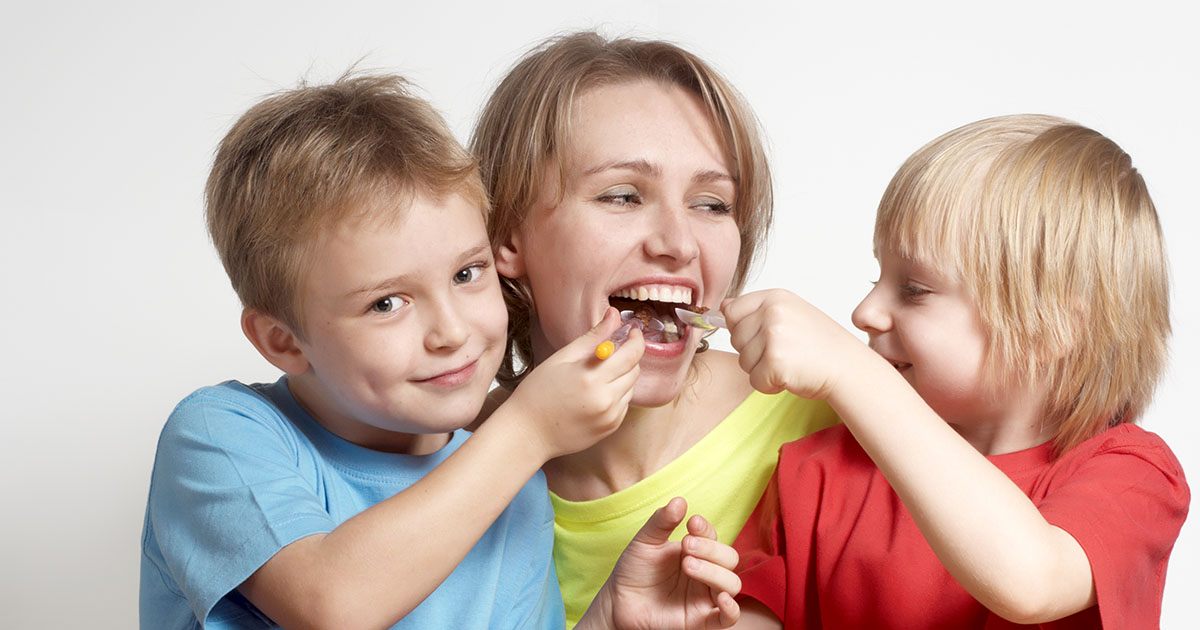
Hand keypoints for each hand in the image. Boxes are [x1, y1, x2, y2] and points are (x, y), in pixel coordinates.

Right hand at [504, 307, 643, 459]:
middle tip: (613, 350)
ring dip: (622, 376)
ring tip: (599, 374)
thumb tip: (614, 315)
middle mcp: (605, 399)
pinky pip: (624, 404)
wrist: (528, 433)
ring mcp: (610, 416)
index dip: (636, 339)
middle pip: (635, 370)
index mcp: (592, 377)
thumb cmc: (538, 392)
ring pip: (631, 387)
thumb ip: (593, 337)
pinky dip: (617, 394)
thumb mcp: (562, 358)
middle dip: (629, 357)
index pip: (631, 354)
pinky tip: (596, 393)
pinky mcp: (610, 428)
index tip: (632, 332)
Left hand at [586, 497, 740, 629]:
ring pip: (731, 584)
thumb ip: (662, 522)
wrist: (618, 602)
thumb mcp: (645, 542)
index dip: (706, 529)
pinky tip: (721, 598)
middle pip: (729, 558)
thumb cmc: (634, 570)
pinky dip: (731, 609)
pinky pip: (728, 618)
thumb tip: (680, 501)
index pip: (714, 537)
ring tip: (687, 566)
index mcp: (696, 551)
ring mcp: (705, 597)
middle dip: (711, 550)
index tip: (691, 523)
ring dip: (714, 572)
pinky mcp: (701, 620)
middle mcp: (706, 573)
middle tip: (687, 546)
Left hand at [722, 289, 863, 399]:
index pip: (732, 311)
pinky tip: (791, 376)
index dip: (742, 329)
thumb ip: (757, 310)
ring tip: (790, 363)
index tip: (764, 337)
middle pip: (735, 338)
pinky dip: (770, 385)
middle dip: (754, 352)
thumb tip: (723, 307)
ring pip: (743, 361)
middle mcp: (773, 312)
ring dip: (762, 369)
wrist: (848, 368)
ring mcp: (774, 335)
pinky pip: (754, 380)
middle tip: (785, 353)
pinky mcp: (775, 361)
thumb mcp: (790, 314)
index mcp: (775, 297)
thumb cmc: (820, 345)